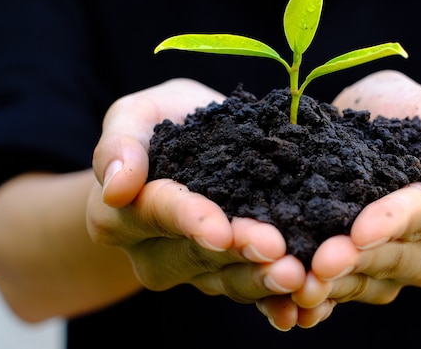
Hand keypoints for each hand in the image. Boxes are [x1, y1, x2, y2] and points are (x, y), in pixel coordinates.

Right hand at [88, 78, 305, 301]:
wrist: (192, 141)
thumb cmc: (161, 124)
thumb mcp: (134, 116)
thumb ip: (119, 143)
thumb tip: (117, 186)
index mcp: (124, 216)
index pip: (157, 215)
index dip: (189, 221)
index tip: (219, 230)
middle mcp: (156, 253)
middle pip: (198, 256)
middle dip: (238, 254)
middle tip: (274, 250)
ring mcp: (196, 269)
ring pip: (229, 280)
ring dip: (262, 280)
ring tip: (296, 276)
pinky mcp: (230, 274)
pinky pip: (253, 293)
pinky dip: (277, 300)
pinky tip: (303, 304)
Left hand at [258, 70, 420, 328]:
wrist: (384, 133)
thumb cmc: (414, 122)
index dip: (391, 224)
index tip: (360, 232)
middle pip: (391, 258)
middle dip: (355, 262)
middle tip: (320, 264)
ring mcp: (394, 269)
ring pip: (363, 283)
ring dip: (332, 287)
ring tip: (301, 286)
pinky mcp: (362, 278)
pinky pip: (341, 294)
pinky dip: (318, 301)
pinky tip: (292, 306)